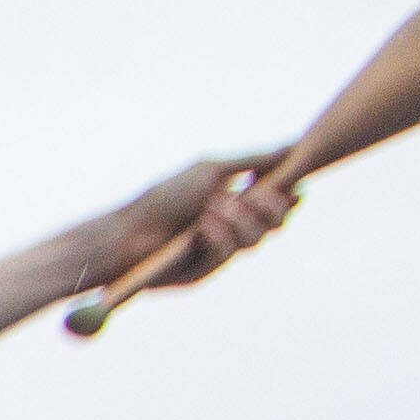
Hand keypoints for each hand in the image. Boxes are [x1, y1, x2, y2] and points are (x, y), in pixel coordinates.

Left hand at [90, 151, 297, 303]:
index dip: (289, 197)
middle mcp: (231, 230)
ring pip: (256, 240)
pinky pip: (228, 254)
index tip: (292, 184)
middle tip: (252, 196)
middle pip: (275, 225)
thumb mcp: (209, 171)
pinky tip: (201, 227)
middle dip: (270, 208)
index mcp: (235, 205)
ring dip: (237, 220)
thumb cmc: (163, 198)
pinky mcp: (204, 272)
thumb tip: (289, 146)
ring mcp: (218, 252)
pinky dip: (218, 235)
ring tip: (211, 208)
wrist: (126, 231)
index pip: (276, 205)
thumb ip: (250, 161)